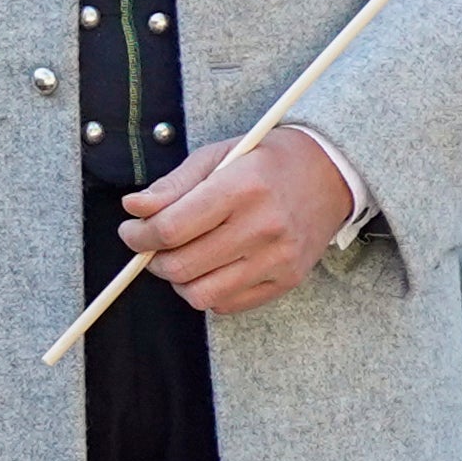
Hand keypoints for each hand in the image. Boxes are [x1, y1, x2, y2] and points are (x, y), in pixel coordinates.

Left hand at [121, 128, 354, 312]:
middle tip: (149, 246)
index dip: (138, 235)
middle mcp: (263, 227)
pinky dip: (207, 292)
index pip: (171, 228)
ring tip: (179, 258)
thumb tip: (134, 208)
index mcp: (241, 188)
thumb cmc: (267, 161)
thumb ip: (173, 185)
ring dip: (178, 280)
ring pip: (202, 294)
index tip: (130, 230)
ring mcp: (278, 259)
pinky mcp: (287, 280)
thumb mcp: (217, 156)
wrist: (330, 174)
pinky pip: (228, 304)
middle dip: (152, 260)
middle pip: (182, 266)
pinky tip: (209, 268)